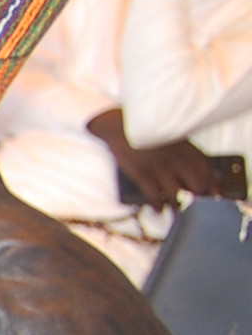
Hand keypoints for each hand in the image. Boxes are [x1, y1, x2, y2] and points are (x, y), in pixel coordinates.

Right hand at [90, 108, 219, 204]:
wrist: (120, 125)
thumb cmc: (148, 131)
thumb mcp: (174, 137)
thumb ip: (186, 153)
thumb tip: (195, 172)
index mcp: (187, 148)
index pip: (208, 172)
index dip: (213, 186)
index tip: (213, 196)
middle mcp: (177, 159)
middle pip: (197, 186)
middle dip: (198, 199)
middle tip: (195, 206)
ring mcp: (160, 168)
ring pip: (176, 195)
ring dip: (177, 206)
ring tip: (175, 210)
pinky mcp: (142, 174)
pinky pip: (154, 196)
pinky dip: (157, 206)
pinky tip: (157, 208)